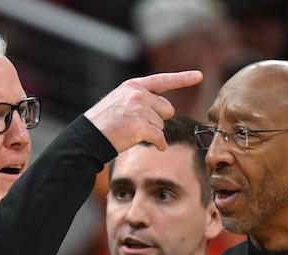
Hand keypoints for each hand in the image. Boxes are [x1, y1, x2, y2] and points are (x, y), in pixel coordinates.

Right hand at [85, 71, 203, 152]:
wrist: (88, 137)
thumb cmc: (103, 122)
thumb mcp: (120, 100)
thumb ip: (141, 99)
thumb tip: (164, 109)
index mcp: (134, 86)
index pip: (163, 80)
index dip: (183, 78)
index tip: (199, 76)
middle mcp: (139, 94)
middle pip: (167, 109)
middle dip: (158, 120)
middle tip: (139, 126)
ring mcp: (140, 110)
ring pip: (162, 125)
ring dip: (152, 132)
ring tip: (132, 133)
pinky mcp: (140, 126)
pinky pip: (160, 138)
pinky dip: (158, 144)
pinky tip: (152, 145)